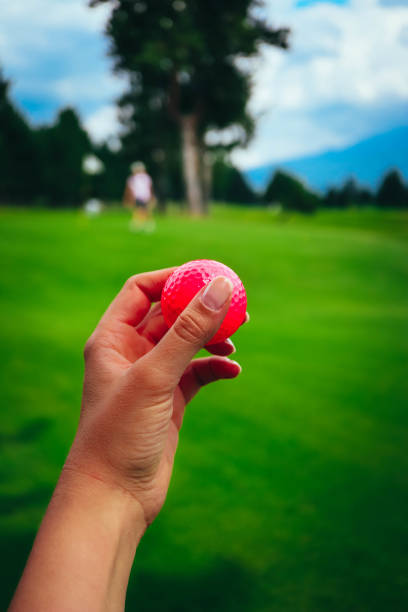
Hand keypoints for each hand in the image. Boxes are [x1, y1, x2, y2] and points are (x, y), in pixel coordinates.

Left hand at [65, 268, 242, 526]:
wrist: (115, 497)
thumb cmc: (119, 434)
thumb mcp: (155, 376)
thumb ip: (189, 331)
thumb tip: (221, 287)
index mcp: (112, 339)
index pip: (142, 290)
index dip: (174, 278)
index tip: (208, 274)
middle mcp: (130, 354)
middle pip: (170, 314)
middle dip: (200, 308)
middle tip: (234, 304)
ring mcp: (151, 378)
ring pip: (187, 344)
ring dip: (211, 338)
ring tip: (236, 340)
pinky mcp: (169, 401)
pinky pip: (197, 374)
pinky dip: (215, 368)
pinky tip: (233, 371)